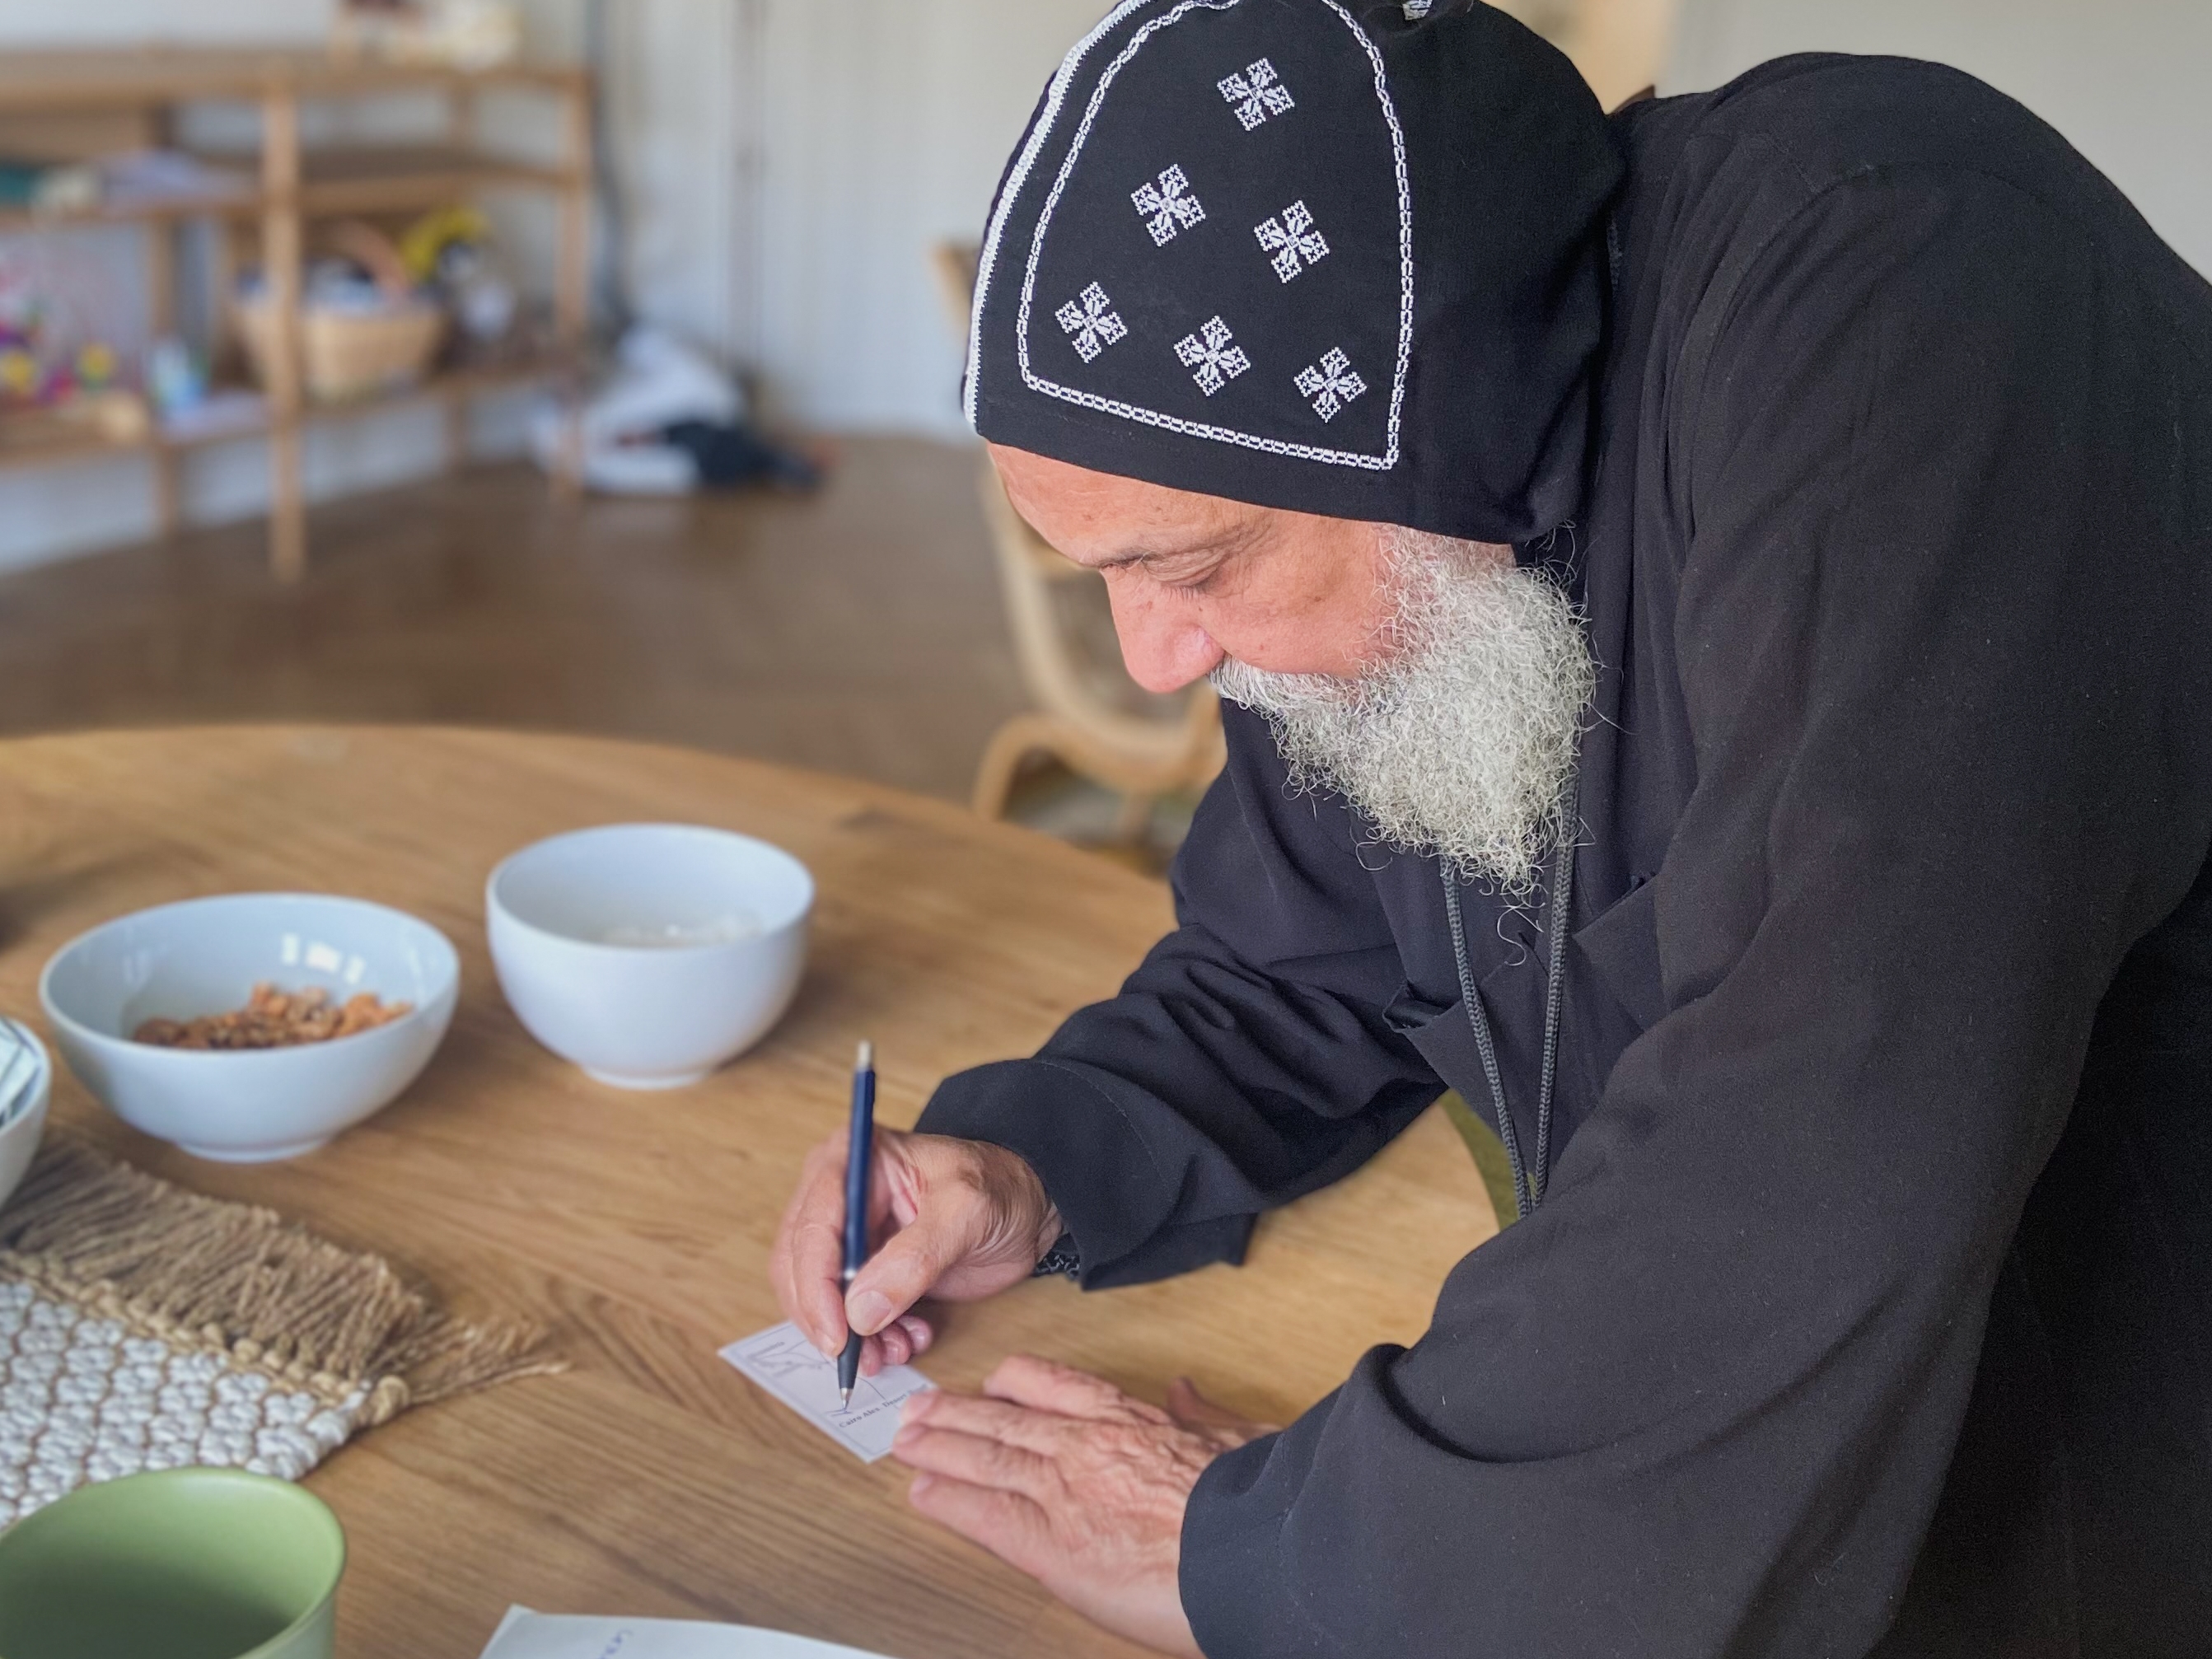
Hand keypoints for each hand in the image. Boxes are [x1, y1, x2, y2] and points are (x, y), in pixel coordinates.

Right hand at [770, 1127, 1061, 1376]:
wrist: (1028, 1209)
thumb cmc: (1001, 1189)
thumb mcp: (968, 1211)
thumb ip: (916, 1258)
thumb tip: (860, 1311)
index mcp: (852, 1158)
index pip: (813, 1227)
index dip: (817, 1288)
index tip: (838, 1337)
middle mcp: (835, 1192)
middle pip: (799, 1266)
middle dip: (829, 1319)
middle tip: (865, 1357)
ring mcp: (845, 1233)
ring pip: (815, 1297)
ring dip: (849, 1336)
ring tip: (896, 1349)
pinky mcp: (860, 1269)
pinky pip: (842, 1313)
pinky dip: (867, 1338)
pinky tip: (907, 1338)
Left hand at [892, 1355, 1276, 1656]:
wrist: (1252, 1550)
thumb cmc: (1256, 1499)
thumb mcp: (1240, 1437)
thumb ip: (1205, 1415)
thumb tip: (1186, 1392)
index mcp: (1130, 1419)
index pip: (1056, 1386)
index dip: (1014, 1384)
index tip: (993, 1382)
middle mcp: (1086, 1445)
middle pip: (1005, 1418)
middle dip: (957, 1414)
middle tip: (920, 1409)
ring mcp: (1062, 1491)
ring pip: (985, 1457)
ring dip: (938, 1448)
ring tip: (904, 1441)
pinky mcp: (1050, 1545)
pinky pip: (985, 1516)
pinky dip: (949, 1501)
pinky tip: (922, 1493)